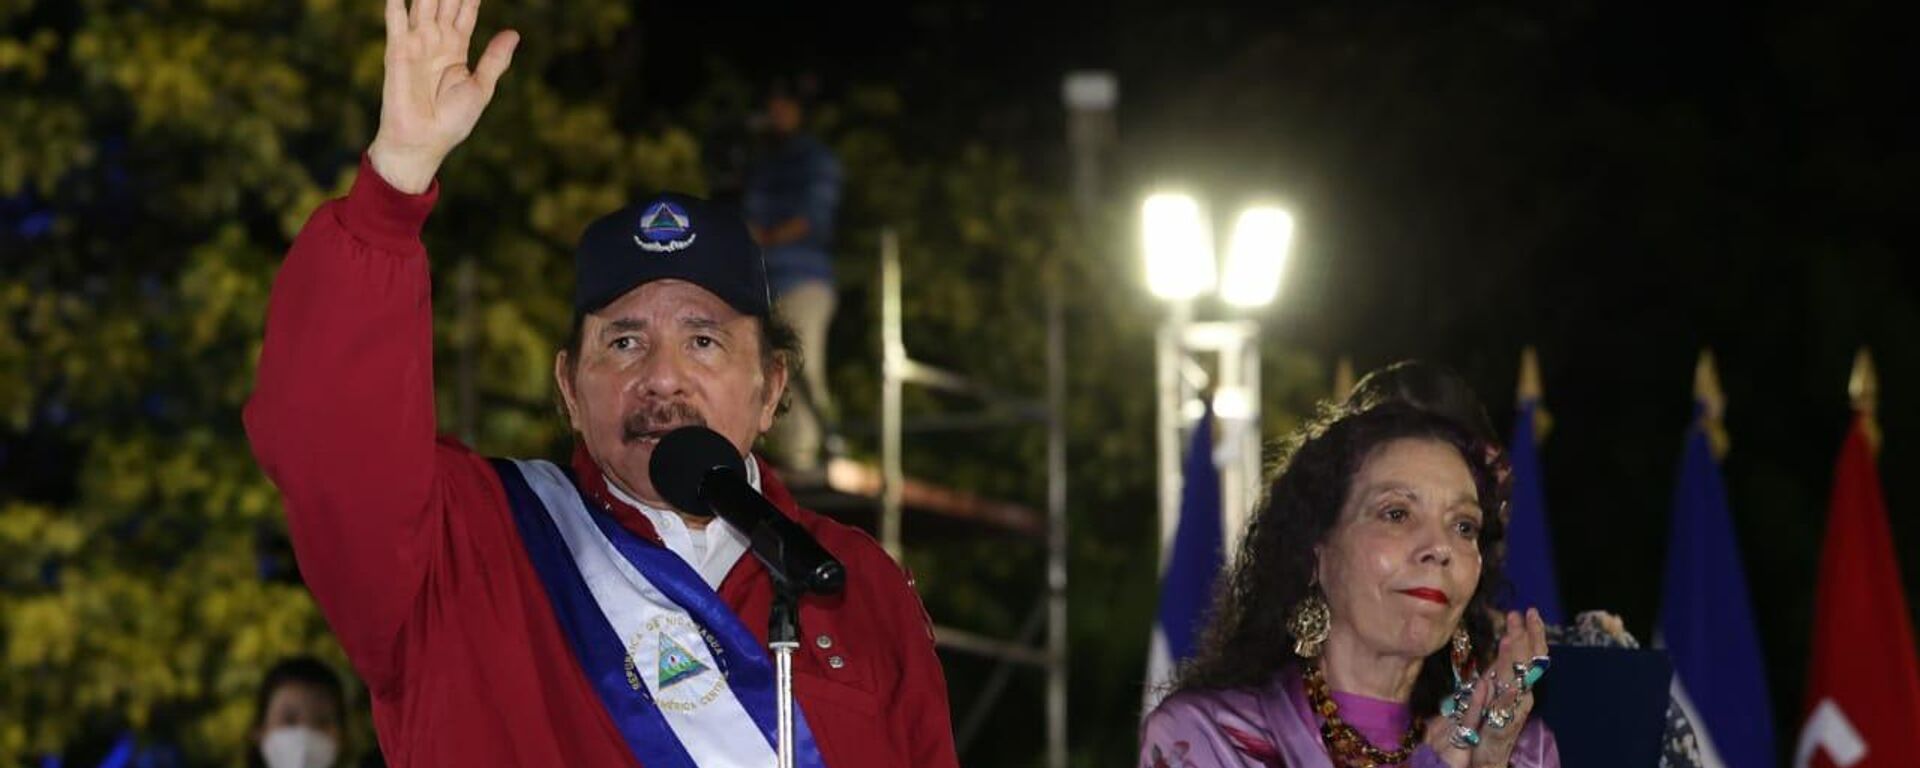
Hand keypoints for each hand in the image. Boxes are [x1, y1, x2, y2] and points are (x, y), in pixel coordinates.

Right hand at [366, 0, 518, 192]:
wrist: (423, 142)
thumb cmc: (451, 121)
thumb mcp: (480, 88)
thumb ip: (495, 59)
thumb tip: (514, 33)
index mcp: (456, 49)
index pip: (465, 12)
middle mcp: (435, 41)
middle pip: (444, 2)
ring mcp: (415, 44)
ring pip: (422, 5)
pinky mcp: (397, 52)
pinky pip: (397, 22)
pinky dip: (396, 4)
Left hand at [1425, 609, 1549, 767]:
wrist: (1483, 756)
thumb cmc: (1485, 721)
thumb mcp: (1490, 688)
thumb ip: (1496, 668)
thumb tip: (1503, 640)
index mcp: (1516, 684)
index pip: (1530, 655)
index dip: (1532, 633)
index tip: (1528, 611)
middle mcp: (1520, 696)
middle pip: (1528, 663)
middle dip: (1525, 638)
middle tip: (1520, 614)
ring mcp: (1512, 711)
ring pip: (1516, 681)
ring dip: (1514, 659)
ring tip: (1510, 636)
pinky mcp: (1500, 728)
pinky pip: (1504, 709)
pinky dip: (1504, 696)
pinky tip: (1505, 684)